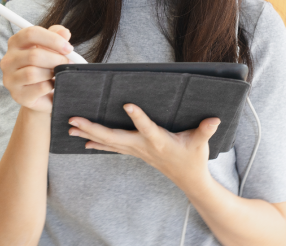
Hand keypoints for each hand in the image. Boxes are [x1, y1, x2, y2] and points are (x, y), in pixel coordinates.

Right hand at [0, 25, 73, 113]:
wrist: (43, 93)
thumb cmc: (47, 65)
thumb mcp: (52, 47)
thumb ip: (58, 36)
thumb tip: (64, 32)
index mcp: (16, 43)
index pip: (31, 34)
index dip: (52, 39)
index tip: (68, 48)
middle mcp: (8, 60)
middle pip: (33, 55)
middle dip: (57, 59)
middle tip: (68, 62)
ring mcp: (10, 79)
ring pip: (33, 73)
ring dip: (52, 72)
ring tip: (58, 73)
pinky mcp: (18, 95)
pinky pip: (39, 88)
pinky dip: (51, 85)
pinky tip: (53, 84)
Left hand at [67, 105, 219, 190]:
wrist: (188, 179)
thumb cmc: (194, 158)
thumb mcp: (201, 143)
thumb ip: (206, 130)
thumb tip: (215, 119)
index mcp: (159, 141)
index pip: (147, 128)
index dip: (138, 117)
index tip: (127, 105)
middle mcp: (144, 147)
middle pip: (114, 137)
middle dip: (93, 128)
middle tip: (74, 120)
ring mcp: (137, 151)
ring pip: (108, 142)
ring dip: (89, 135)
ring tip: (70, 128)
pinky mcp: (135, 152)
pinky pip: (112, 147)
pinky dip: (97, 144)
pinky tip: (84, 141)